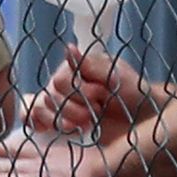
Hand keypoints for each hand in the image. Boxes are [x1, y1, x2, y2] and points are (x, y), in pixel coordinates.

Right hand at [25, 45, 152, 137]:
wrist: (144, 122)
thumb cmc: (135, 95)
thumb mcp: (118, 76)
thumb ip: (91, 66)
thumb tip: (68, 48)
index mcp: (76, 69)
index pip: (59, 81)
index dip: (80, 93)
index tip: (101, 98)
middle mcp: (64, 84)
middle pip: (48, 97)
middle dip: (73, 108)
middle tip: (96, 112)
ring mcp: (58, 104)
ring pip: (39, 109)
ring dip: (63, 120)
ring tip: (86, 125)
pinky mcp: (56, 123)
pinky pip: (31, 119)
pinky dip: (38, 123)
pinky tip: (56, 129)